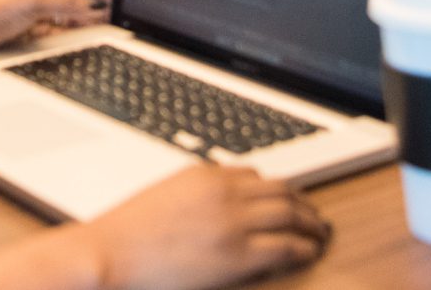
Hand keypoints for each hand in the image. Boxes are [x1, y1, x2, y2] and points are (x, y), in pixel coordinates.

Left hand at [0, 0, 112, 52]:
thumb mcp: (34, 3)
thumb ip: (64, 4)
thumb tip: (90, 6)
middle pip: (75, 0)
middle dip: (95, 5)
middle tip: (116, 13)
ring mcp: (38, 15)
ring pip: (70, 17)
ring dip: (86, 20)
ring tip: (106, 24)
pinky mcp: (33, 31)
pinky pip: (60, 31)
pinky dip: (72, 32)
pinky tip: (83, 35)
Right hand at [81, 166, 329, 289]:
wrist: (110, 253)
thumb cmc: (127, 232)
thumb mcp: (165, 196)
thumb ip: (197, 194)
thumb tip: (220, 203)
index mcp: (205, 175)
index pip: (254, 174)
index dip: (276, 189)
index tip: (284, 199)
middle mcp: (225, 193)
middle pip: (281, 190)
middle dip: (303, 203)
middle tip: (314, 216)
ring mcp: (234, 223)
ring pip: (291, 214)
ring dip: (311, 224)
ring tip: (320, 234)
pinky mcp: (239, 255)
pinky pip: (286, 247)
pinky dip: (304, 247)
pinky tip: (309, 252)